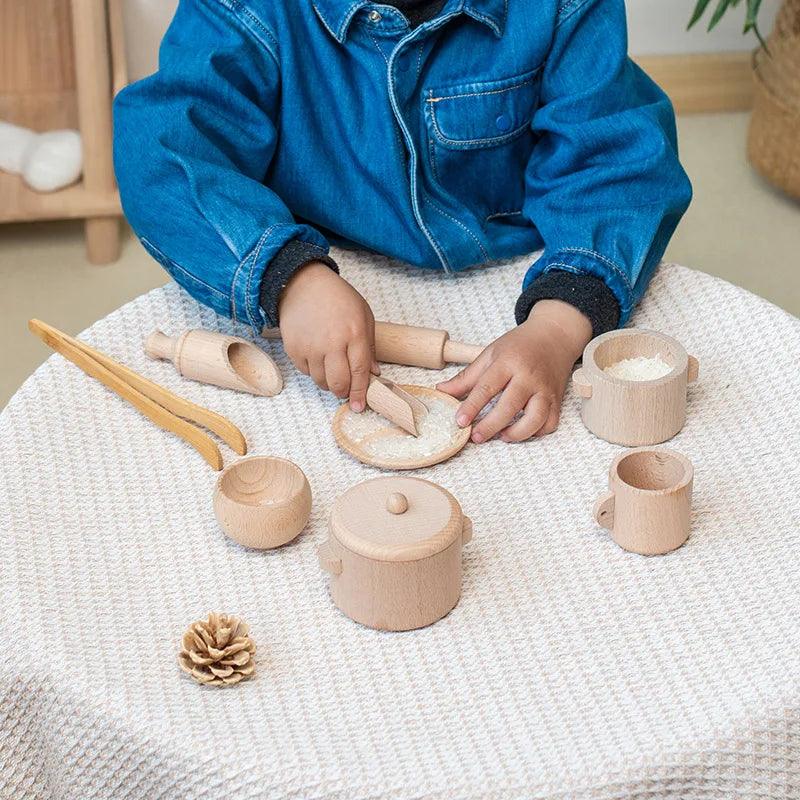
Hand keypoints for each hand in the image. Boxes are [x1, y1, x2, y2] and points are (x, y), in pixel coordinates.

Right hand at [278, 261, 378, 410]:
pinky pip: (306, 372)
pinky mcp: (294, 348)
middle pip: (339, 383)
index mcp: (354, 334)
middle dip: (344, 392)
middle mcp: (332, 342)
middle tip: (345, 390)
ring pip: (321, 382)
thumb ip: (370, 346)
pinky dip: (313, 371)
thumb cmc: (337, 298)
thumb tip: (373, 373)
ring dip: (328, 383)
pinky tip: (317, 357)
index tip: (359, 406)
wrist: (303, 284)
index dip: (360, 392)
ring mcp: (311, 347)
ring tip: (332, 368)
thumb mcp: (363, 315)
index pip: (360, 371)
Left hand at [437, 300, 591, 442]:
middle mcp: (529, 377)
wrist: (554, 336)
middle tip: (476, 436)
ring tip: (501, 436)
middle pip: (510, 406)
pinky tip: (521, 432)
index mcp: (508, 362)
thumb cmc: (520, 345)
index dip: (471, 406)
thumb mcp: (490, 354)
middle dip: (490, 425)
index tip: (460, 421)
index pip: (487, 387)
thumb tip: (442, 391)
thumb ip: (467, 376)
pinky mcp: (558, 400)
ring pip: (535, 419)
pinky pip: (550, 424)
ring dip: (517, 433)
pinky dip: (536, 433)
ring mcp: (546, 390)